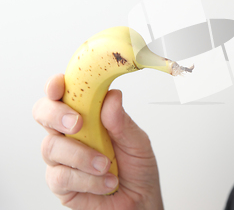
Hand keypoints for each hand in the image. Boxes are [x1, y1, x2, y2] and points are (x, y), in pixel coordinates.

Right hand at [33, 74, 163, 209]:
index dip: (56, 86)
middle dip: (57, 115)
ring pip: (51, 147)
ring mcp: (63, 158)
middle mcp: (70, 134)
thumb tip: (111, 97)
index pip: (64, 95)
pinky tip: (105, 182)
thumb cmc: (137, 168)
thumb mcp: (137, 142)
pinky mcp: (61, 183)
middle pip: (44, 114)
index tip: (60, 84)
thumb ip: (122, 122)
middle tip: (78, 123)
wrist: (140, 200)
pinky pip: (61, 177)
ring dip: (81, 155)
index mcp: (87, 116)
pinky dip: (87, 179)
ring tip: (106, 165)